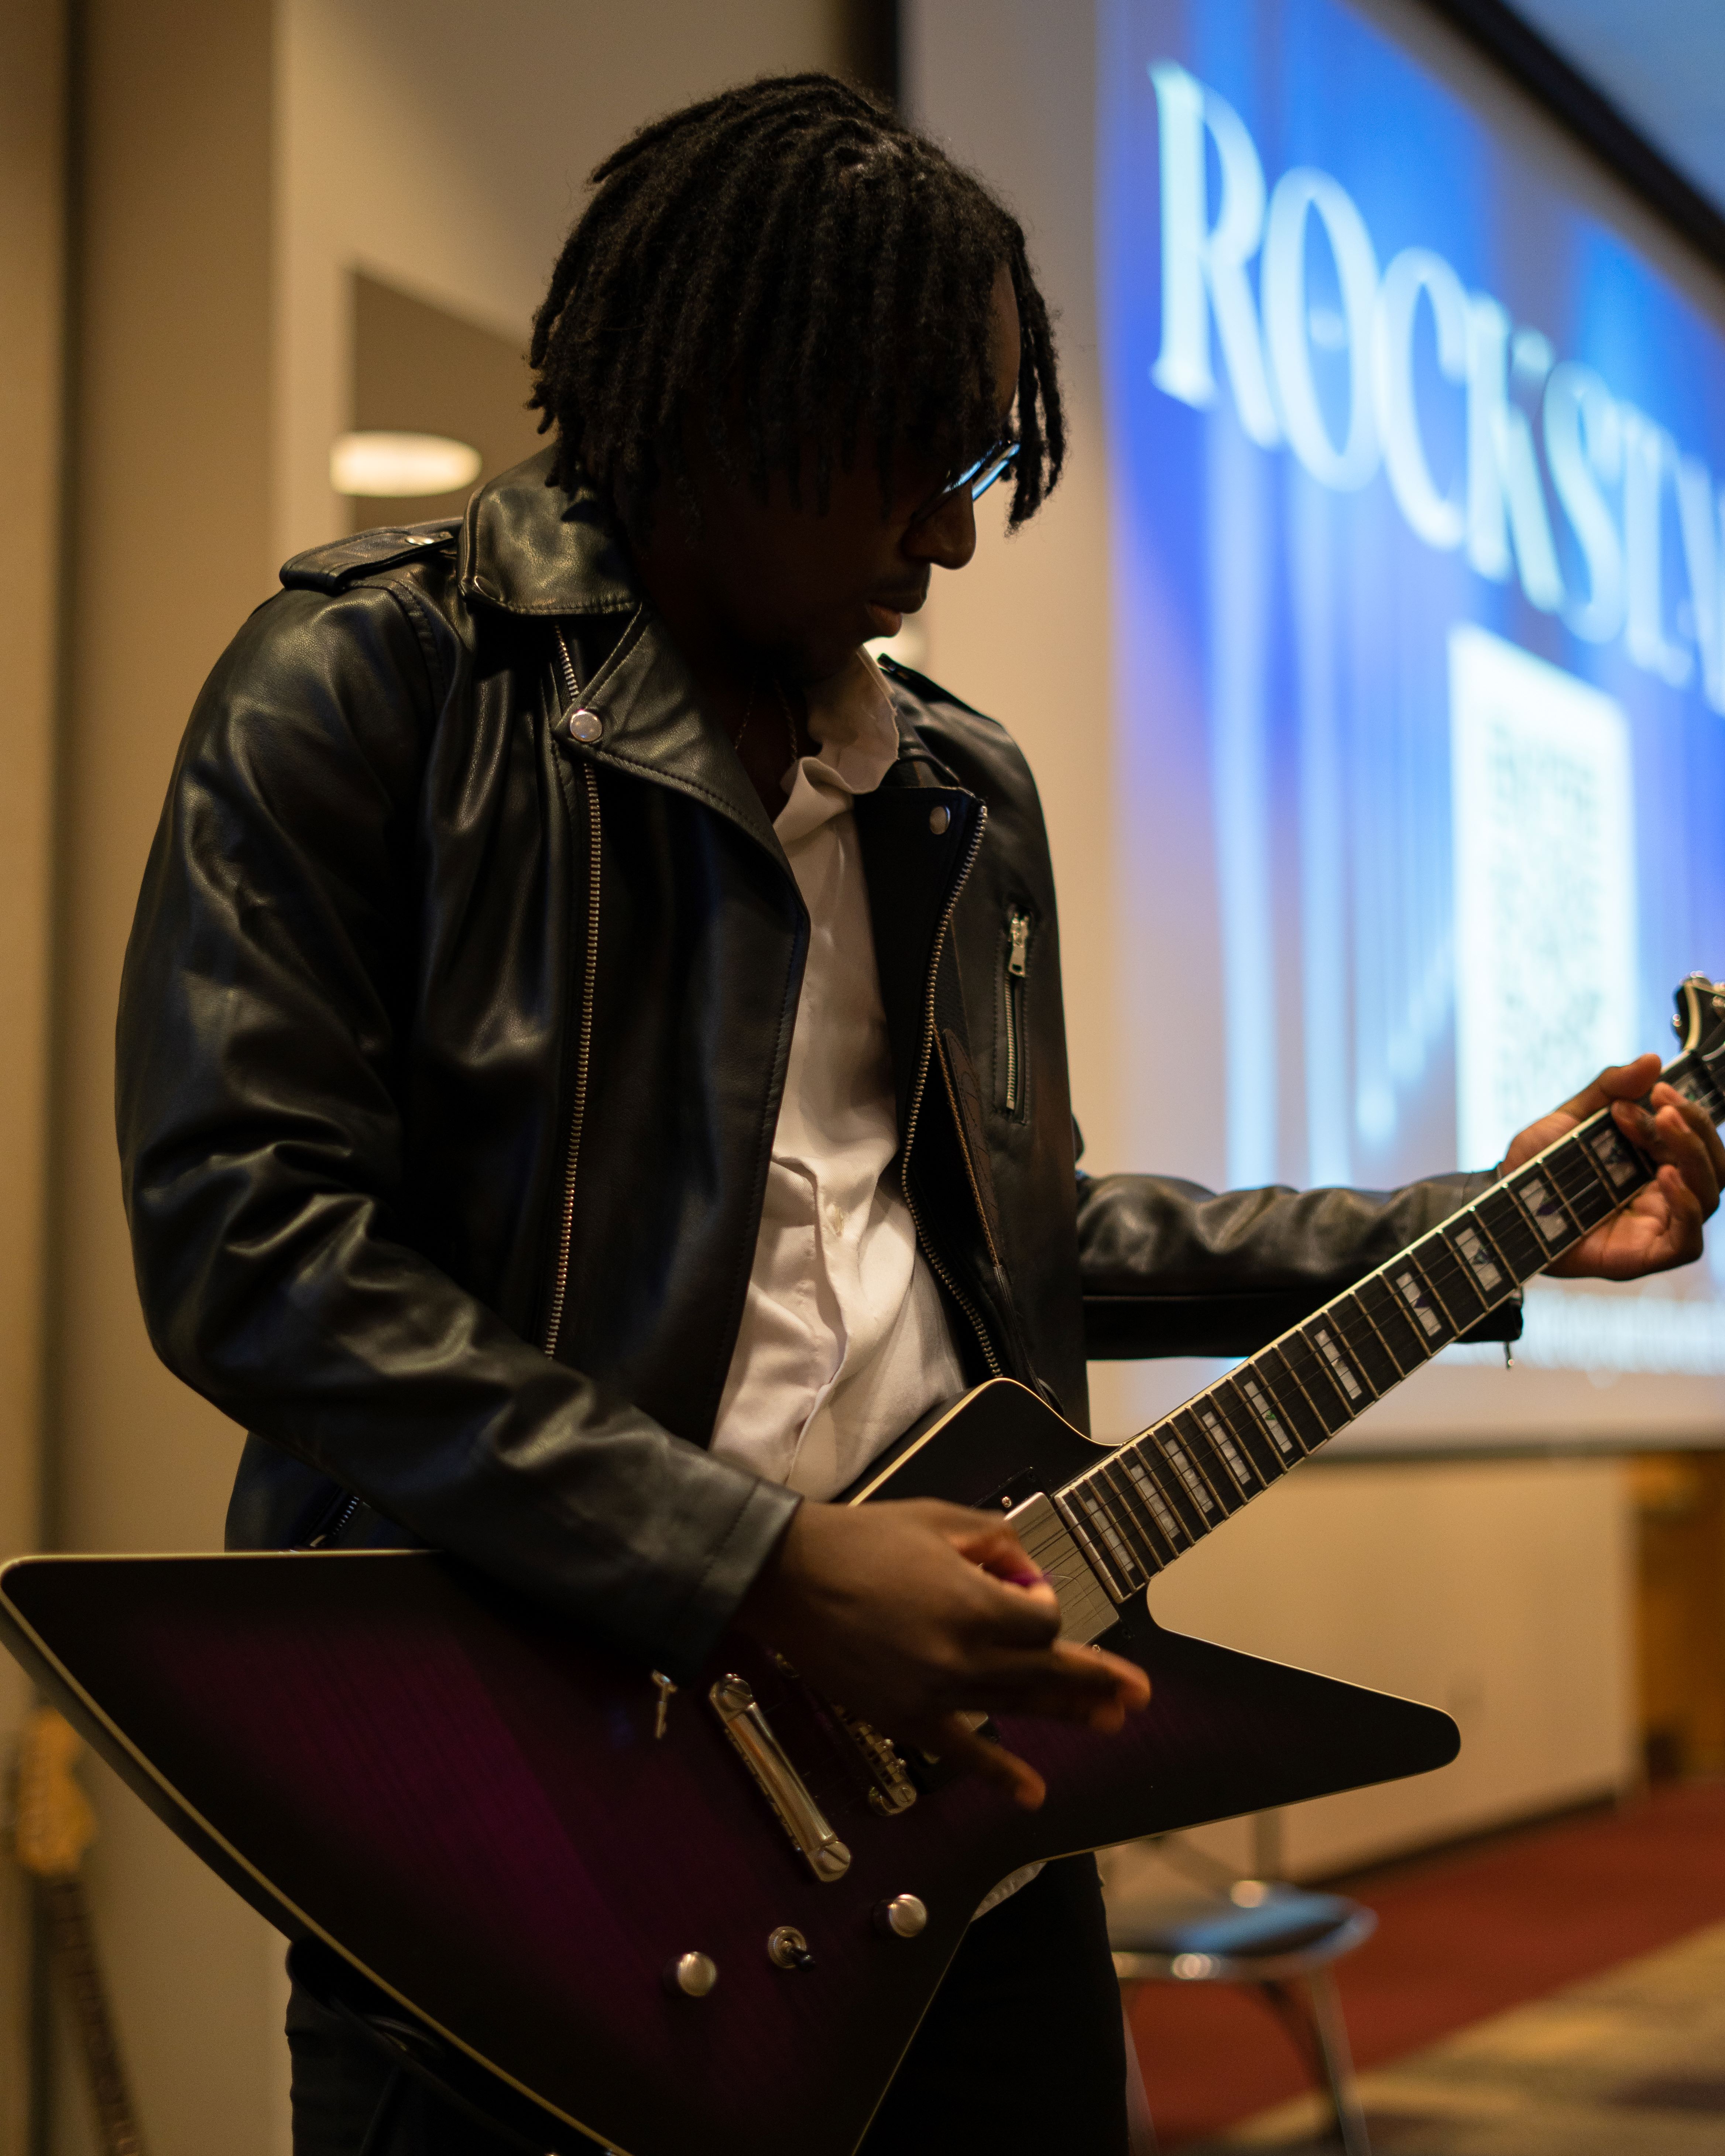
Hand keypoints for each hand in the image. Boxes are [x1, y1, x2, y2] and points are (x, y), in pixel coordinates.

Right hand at [735, 1498, 1149, 1809]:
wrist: (789, 1578)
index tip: (1029, 1593)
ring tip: (1110, 1721)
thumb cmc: (862, 1540)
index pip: (1043, 1624)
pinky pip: (962, 1751)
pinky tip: (1033, 1792)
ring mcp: (934, 1693)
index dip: (1045, 1607)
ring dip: (1068, 1715)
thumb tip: (1028, 1569)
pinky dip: (999, 1773)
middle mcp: (962, 1655)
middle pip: (1047, 1673)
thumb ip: (995, 1539)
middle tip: (1139, 1692)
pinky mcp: (905, 1718)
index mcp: (972, 1603)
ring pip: (1016, 1708)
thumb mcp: (937, 1518)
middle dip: (1098, 1680)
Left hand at [1501, 1053, 1723, 1277]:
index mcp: (1653, 1160)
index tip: (1658, 1090)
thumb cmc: (1537, 1163)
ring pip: (1709, 1195)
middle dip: (1694, 1130)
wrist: (1501, 1200)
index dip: (1686, 1112)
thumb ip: (1610, 1088)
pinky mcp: (1645, 1254)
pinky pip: (1688, 1241)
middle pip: (1711, 1164)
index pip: (1693, 1137)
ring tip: (1664, 1127)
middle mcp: (1662, 1192)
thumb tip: (1652, 1060)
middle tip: (1663, 1106)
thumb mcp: (1571, 1117)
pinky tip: (1667, 1176)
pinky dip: (1686, 1206)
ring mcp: (1657, 1224)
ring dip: (1693, 1156)